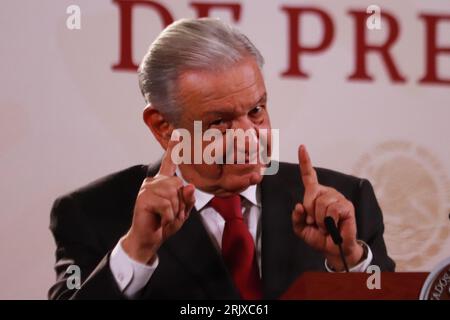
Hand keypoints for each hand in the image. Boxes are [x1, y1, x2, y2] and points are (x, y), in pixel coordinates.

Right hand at [122, 138, 195, 263]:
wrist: (149, 240)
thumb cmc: (165, 224)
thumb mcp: (182, 212)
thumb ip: (188, 199)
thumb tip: (188, 185)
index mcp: (163, 182)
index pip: (169, 162)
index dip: (174, 148)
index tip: (178, 133)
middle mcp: (154, 182)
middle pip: (178, 184)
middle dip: (180, 203)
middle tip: (171, 214)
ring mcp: (146, 189)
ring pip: (172, 194)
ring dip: (174, 211)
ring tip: (165, 217)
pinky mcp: (143, 198)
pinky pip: (166, 205)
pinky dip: (168, 216)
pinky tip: (161, 220)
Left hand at [292, 145, 362, 270]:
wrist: (332, 249)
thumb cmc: (319, 236)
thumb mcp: (301, 228)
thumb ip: (296, 217)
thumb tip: (299, 205)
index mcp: (316, 195)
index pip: (309, 176)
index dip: (305, 161)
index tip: (302, 147)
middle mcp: (327, 192)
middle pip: (311, 194)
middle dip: (310, 211)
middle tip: (316, 222)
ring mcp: (338, 198)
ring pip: (321, 203)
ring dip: (319, 219)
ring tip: (325, 225)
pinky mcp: (347, 206)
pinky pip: (332, 210)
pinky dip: (329, 221)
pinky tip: (333, 225)